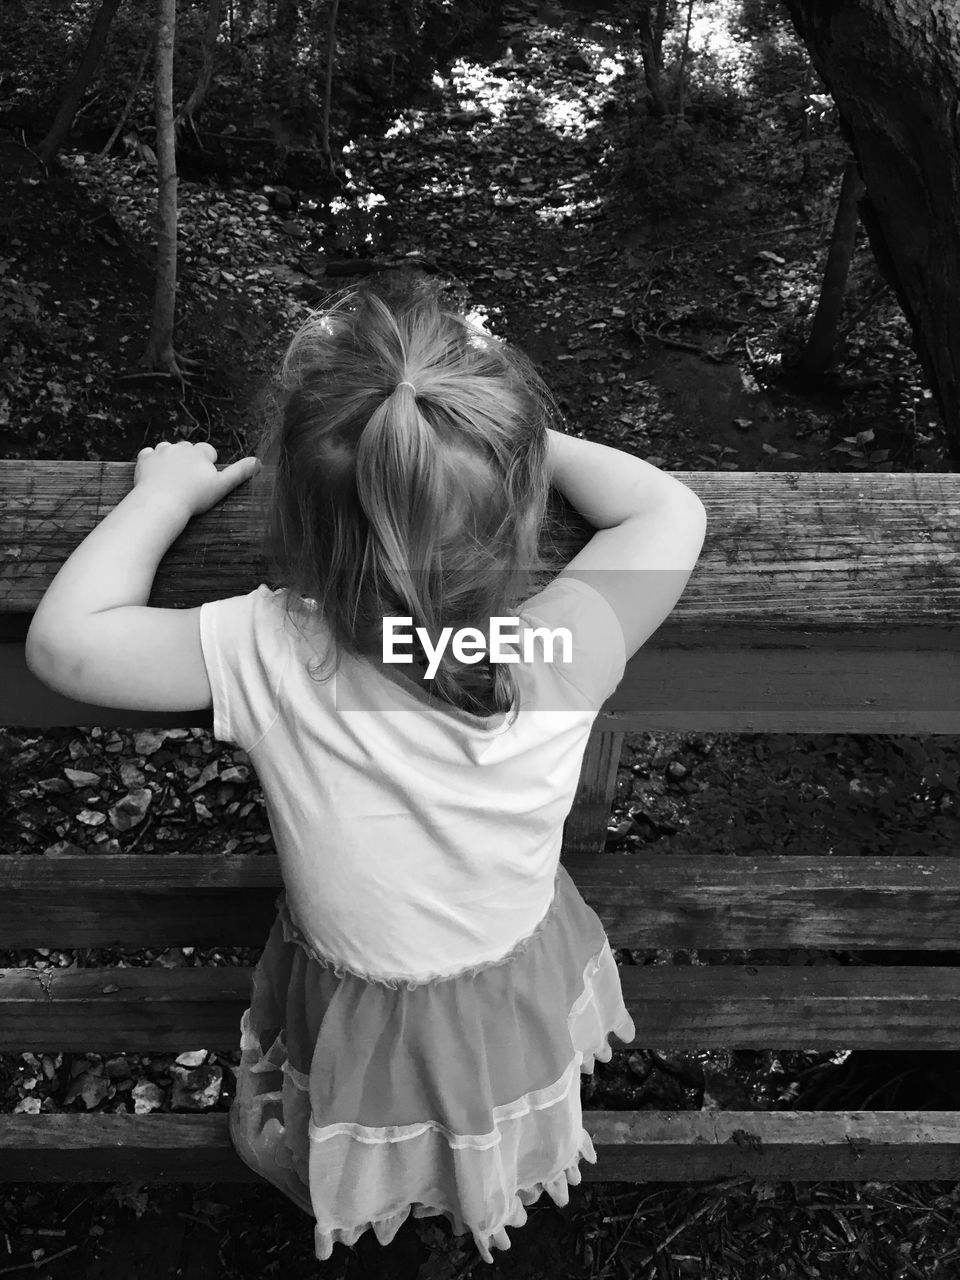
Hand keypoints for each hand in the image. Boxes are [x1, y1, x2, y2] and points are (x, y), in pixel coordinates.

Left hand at [134, 440, 261, 519]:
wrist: (161, 503)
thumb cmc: (194, 498)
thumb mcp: (221, 486)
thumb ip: (239, 473)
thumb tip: (258, 462)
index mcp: (200, 452)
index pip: (208, 451)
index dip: (208, 464)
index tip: (204, 480)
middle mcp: (180, 447)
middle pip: (187, 448)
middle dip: (188, 460)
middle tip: (188, 483)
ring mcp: (161, 451)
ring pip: (168, 449)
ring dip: (170, 459)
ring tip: (171, 479)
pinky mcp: (144, 459)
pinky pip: (148, 455)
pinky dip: (151, 463)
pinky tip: (154, 476)